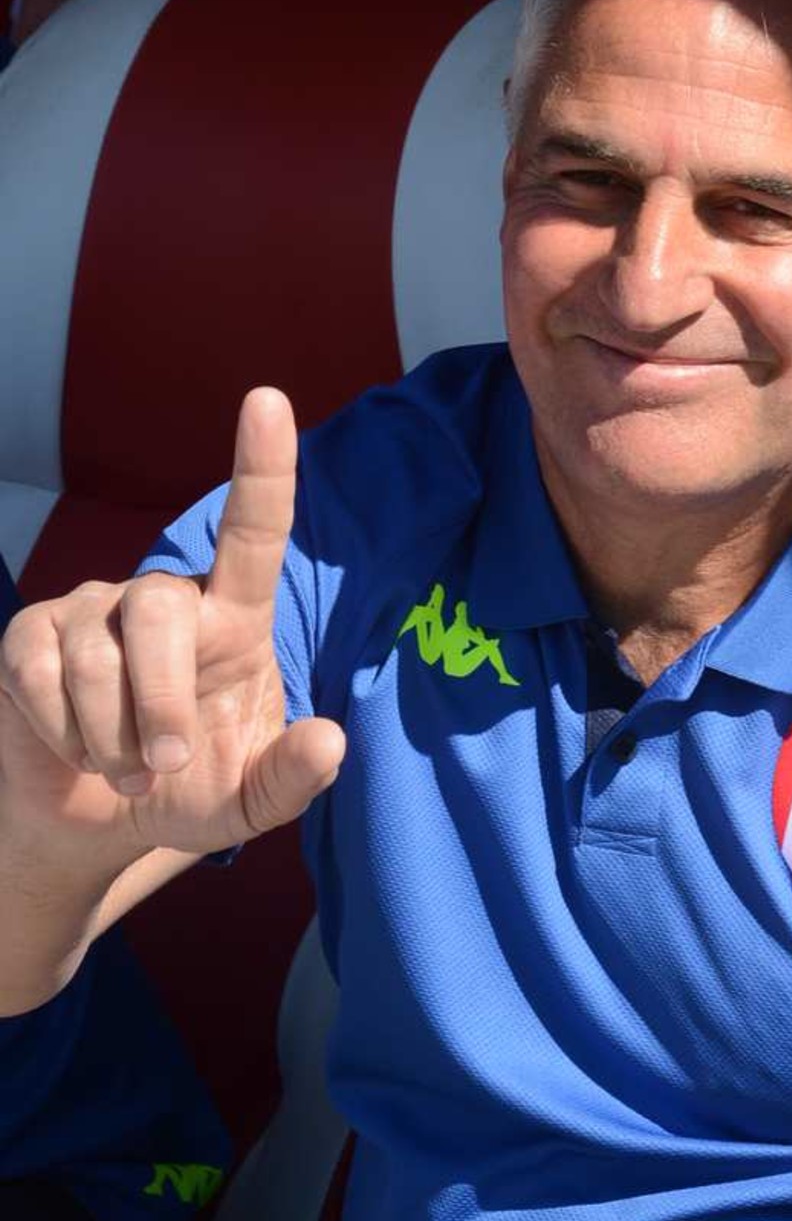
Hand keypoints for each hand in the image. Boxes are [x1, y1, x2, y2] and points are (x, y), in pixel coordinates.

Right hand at [0, 389, 344, 869]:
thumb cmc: (186, 788)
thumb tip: (330, 741)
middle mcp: (164, 598)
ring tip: (125, 768)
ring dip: (111, 736)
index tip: (269, 401)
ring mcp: (92, 608)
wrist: (96, 819)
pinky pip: (38, 673)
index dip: (262, 467)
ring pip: (96, 657)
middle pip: (158, 611)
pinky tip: (78, 749)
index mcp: (233, 619)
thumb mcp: (248, 800)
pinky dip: (63, 733)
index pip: (254, 530)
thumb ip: (293, 779)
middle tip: (164, 762)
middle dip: (160, 701)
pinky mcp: (31, 634)